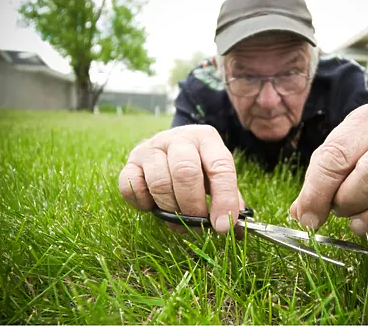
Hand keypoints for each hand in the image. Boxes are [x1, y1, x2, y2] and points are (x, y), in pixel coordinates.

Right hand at [118, 124, 244, 232]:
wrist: (170, 145)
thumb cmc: (199, 166)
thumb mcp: (217, 175)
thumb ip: (229, 198)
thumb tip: (235, 228)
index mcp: (206, 138)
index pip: (220, 166)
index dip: (224, 199)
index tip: (223, 226)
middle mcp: (179, 138)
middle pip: (185, 172)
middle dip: (193, 205)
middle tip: (196, 222)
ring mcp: (152, 147)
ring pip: (159, 182)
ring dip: (170, 208)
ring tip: (177, 217)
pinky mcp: (131, 161)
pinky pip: (131, 186)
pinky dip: (143, 202)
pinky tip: (153, 206)